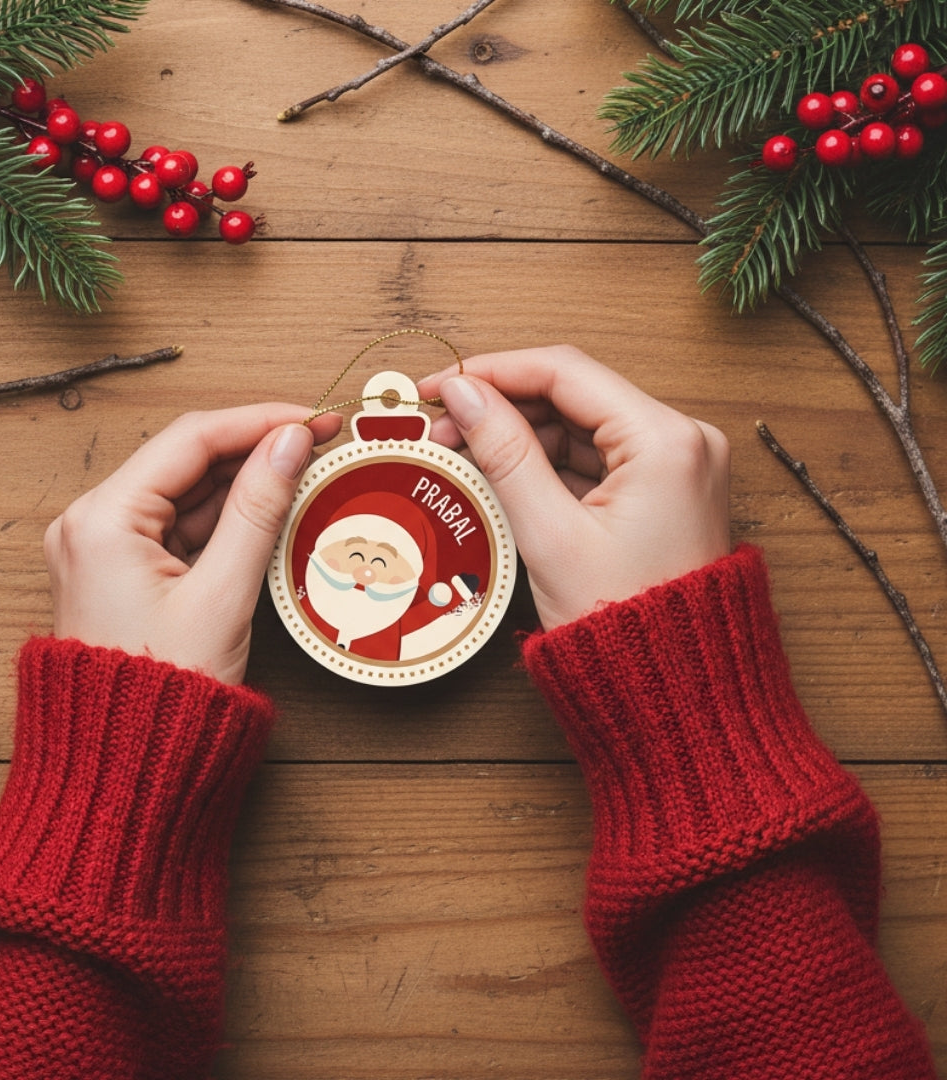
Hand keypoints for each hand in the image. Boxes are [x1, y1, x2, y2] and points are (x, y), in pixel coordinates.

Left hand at [44, 405, 340, 683]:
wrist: (125, 769)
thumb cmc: (163, 694)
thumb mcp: (222, 594)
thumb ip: (259, 510)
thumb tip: (289, 443)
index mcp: (102, 520)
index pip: (191, 439)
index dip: (258, 421)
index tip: (310, 418)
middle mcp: (92, 524)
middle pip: (186, 461)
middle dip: (254, 450)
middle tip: (316, 441)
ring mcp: (104, 548)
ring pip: (186, 494)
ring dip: (243, 485)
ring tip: (303, 476)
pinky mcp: (121, 571)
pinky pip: (179, 528)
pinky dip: (224, 520)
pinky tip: (269, 513)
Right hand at [417, 345, 729, 629]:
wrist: (675, 695)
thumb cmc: (626, 629)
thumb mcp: (551, 535)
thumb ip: (504, 453)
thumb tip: (462, 393)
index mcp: (667, 441)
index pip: (566, 372)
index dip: (492, 371)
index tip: (439, 385)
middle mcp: (684, 441)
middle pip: (575, 395)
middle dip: (503, 407)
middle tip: (442, 426)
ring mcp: (679, 466)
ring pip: (583, 427)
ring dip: (522, 436)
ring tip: (465, 454)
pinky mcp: (666, 491)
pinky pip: (598, 459)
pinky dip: (550, 464)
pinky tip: (504, 475)